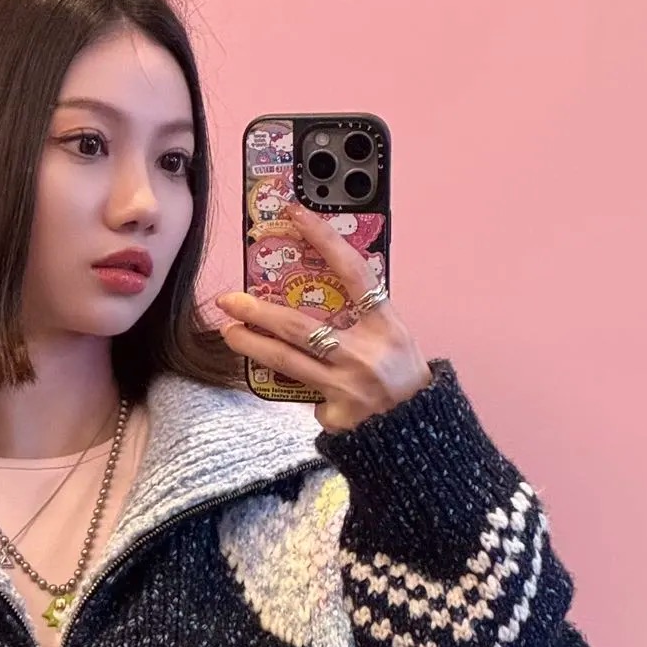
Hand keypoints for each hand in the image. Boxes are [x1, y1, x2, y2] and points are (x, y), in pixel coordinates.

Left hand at [214, 199, 432, 433]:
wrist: (418, 432)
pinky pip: (303, 396)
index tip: (296, 214)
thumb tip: (315, 291)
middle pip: (298, 325)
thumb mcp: (394, 337)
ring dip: (251, 344)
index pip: (353, 272)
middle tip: (229, 300)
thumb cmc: (402, 376)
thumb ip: (362, 315)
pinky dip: (299, 390)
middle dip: (257, 311)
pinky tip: (296, 390)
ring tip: (229, 332)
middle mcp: (365, 353)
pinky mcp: (335, 414)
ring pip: (285, 361)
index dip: (325, 239)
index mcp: (386, 325)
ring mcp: (347, 385)